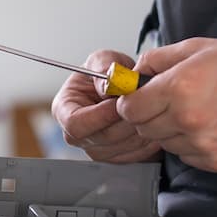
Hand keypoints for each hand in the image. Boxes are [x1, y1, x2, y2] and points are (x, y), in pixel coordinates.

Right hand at [52, 49, 161, 163]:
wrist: (123, 86)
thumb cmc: (106, 74)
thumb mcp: (103, 59)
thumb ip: (104, 67)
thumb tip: (108, 85)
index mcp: (64, 109)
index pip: (76, 124)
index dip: (100, 116)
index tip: (120, 104)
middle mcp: (76, 134)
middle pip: (101, 138)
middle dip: (126, 121)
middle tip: (144, 105)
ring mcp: (95, 148)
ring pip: (121, 148)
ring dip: (140, 130)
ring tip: (151, 111)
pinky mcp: (115, 157)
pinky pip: (134, 155)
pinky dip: (147, 141)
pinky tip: (152, 123)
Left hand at [117, 38, 216, 171]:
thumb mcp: (202, 47)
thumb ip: (161, 57)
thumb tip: (136, 69)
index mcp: (179, 87)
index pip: (130, 107)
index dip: (131, 101)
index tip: (140, 97)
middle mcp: (186, 119)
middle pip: (143, 128)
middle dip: (149, 115)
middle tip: (170, 102)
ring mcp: (202, 145)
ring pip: (165, 143)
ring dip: (171, 130)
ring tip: (197, 112)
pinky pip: (187, 157)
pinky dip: (191, 145)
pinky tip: (212, 127)